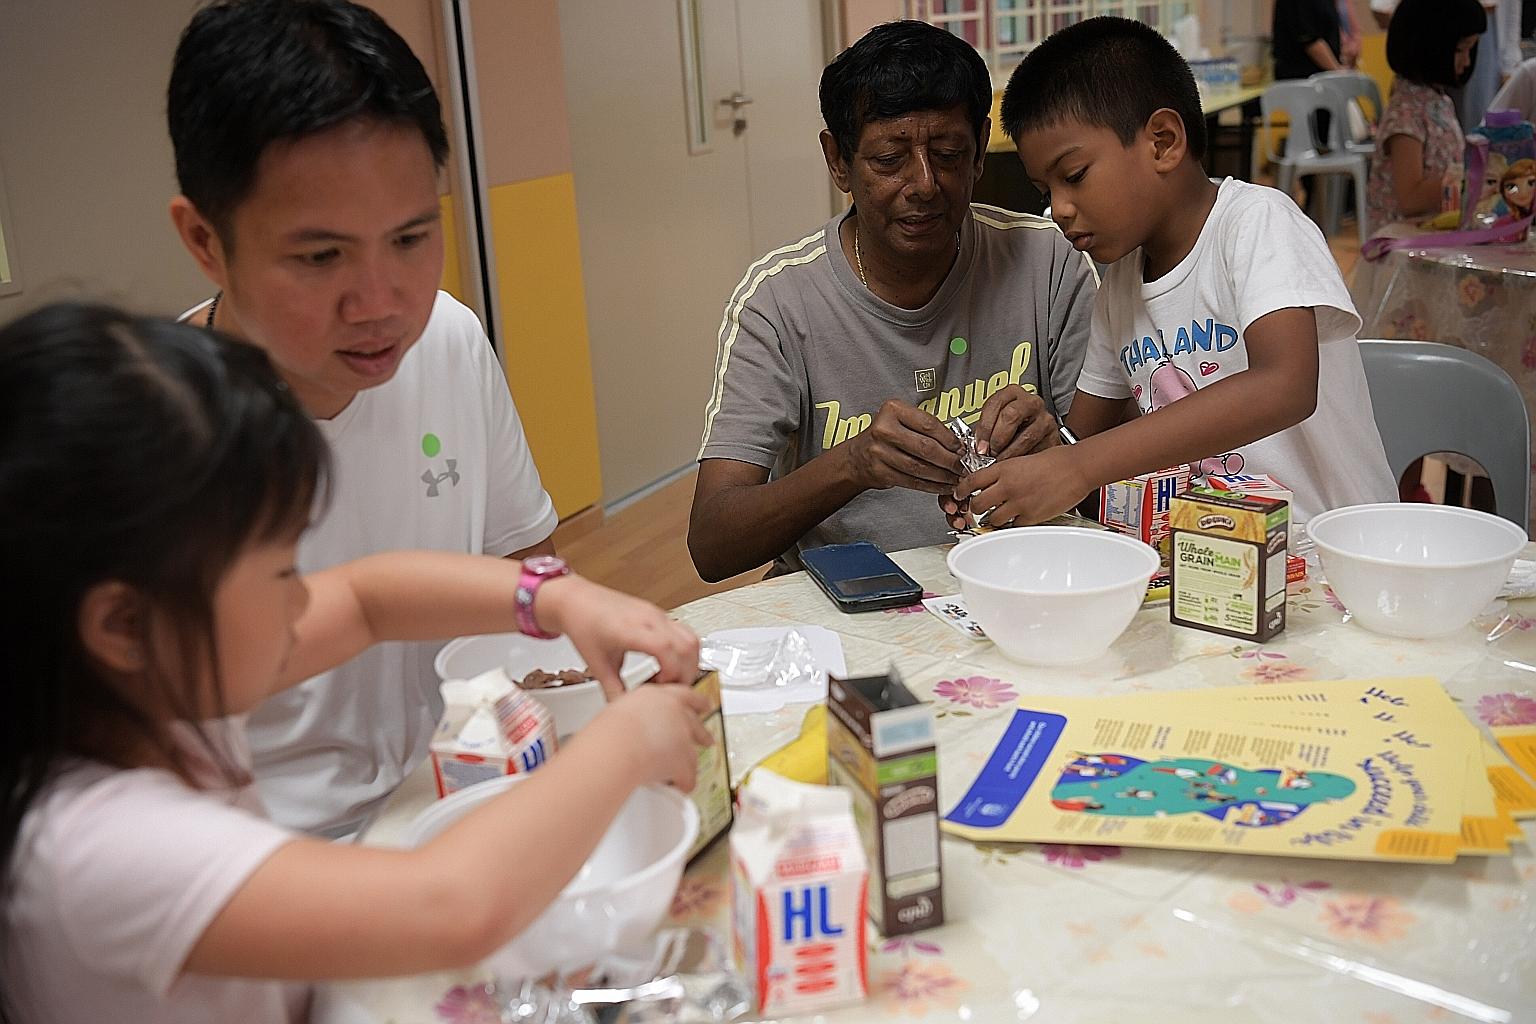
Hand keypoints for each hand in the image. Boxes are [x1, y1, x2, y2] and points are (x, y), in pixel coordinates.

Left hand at [535, 575, 699, 698]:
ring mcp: (657, 614)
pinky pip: (684, 632)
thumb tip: (624, 709)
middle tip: (670, 689)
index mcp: (631, 630)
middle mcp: (649, 618)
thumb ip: (613, 690)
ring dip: (689, 662)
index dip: (671, 674)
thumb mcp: (596, 664)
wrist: (576, 601)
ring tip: (670, 678)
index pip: (666, 650)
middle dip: (685, 673)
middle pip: (687, 646)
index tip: (661, 688)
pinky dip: (683, 652)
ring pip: (691, 637)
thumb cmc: (584, 624)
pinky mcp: (659, 614)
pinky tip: (666, 663)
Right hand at [584, 684, 714, 790]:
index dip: (698, 702)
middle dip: (702, 734)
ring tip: (680, 774)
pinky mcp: (684, 760)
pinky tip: (677, 788)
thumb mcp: (622, 708)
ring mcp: (683, 736)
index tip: (705, 705)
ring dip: (687, 764)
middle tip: (708, 740)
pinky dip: (682, 785)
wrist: (615, 745)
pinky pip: (688, 777)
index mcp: (659, 696)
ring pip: (692, 753)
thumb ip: (637, 713)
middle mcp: (675, 713)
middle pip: (696, 723)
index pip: (685, 695)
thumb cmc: (609, 730)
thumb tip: (631, 723)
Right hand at [841, 399, 961, 494]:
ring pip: (920, 467)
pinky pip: (912, 481)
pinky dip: (931, 486)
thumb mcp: (901, 420)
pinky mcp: (880, 472)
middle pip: (926, 447)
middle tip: (963, 466)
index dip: (950, 439)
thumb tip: (958, 445)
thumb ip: (925, 428)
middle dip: (949, 460)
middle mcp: (884, 429)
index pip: (929, 425)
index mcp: (893, 410)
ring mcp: (880, 452)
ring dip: (942, 475)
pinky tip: (942, 486)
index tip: (962, 448)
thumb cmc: (884, 436)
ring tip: (955, 477)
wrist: (856, 456)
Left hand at [945, 445, 1092, 528]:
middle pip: (977, 504)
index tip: (959, 494)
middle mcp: (1007, 486)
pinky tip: (1016, 519)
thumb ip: (1006, 472)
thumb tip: (995, 481)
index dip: (961, 490)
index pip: (972, 481)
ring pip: (992, 519)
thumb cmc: (1056, 461)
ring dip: (992, 519)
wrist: (1077, 468)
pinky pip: (1012, 526)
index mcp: (1004, 469)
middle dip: (975, 508)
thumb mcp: (1023, 459)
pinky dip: (1012, 525)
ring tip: (998, 515)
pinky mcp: (1030, 517)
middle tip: (978, 508)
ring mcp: (1018, 503)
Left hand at [973, 385, 1060, 459]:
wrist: (1039, 437)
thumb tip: (979, 448)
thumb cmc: (1014, 429)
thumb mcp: (998, 421)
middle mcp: (1031, 402)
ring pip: (1025, 436)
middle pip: (1011, 415)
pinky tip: (1016, 464)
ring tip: (1000, 462)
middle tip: (990, 453)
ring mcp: (1045, 418)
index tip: (979, 445)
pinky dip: (1024, 460)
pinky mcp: (1053, 435)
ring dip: (1009, 453)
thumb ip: (988, 429)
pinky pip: (1037, 449)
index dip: (984, 427)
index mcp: (1013, 393)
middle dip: (997, 438)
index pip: (995, 404)